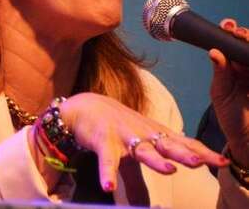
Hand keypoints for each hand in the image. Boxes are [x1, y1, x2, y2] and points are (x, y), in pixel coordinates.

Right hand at [58, 93, 227, 191]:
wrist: (84, 107)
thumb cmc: (114, 130)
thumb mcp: (129, 157)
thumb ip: (138, 184)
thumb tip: (144, 208)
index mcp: (154, 136)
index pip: (183, 144)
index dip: (201, 152)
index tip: (222, 162)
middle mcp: (143, 135)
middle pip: (167, 145)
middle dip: (184, 154)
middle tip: (200, 162)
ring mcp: (124, 137)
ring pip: (142, 150)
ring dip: (155, 160)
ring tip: (170, 170)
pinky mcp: (103, 142)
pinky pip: (106, 159)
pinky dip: (106, 173)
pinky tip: (108, 187)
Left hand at [209, 18, 248, 165]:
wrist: (247, 139)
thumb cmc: (231, 116)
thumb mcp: (221, 93)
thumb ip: (221, 73)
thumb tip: (214, 52)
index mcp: (233, 67)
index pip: (232, 45)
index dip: (230, 33)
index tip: (226, 25)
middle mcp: (248, 68)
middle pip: (247, 46)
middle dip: (243, 35)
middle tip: (236, 31)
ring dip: (248, 44)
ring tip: (242, 37)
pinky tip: (248, 56)